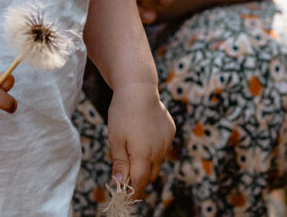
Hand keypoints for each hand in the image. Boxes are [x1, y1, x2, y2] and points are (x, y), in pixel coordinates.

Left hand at [107, 82, 174, 197]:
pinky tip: (145, 133)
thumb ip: (120, 163)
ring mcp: (167, 141)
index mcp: (143, 155)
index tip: (126, 196)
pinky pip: (163, 147)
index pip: (139, 183)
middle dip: (139, 177)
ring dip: (147, 161)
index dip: (133, 192)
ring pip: (157, 161)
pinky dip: (154, 147)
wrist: (138, 89)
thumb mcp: (116, 139)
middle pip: (149, 175)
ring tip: (134, 145)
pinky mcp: (170, 132)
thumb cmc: (122, 113)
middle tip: (127, 172)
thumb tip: (119, 183)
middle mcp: (159, 151)